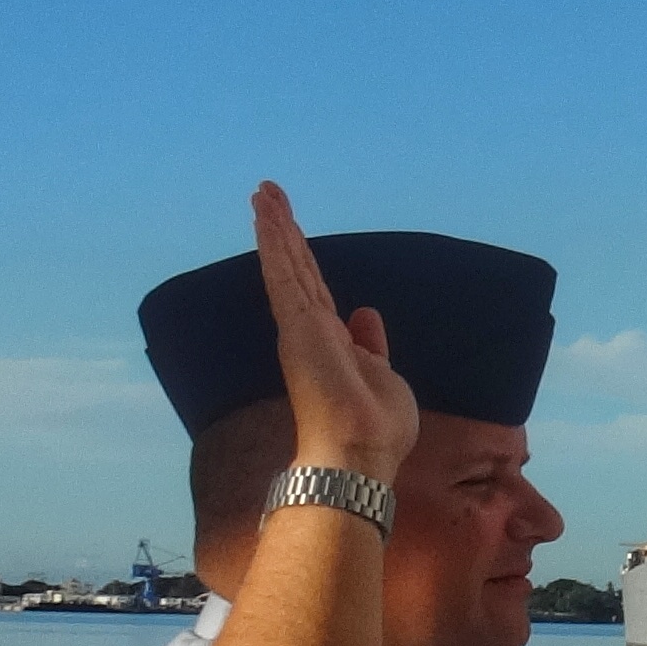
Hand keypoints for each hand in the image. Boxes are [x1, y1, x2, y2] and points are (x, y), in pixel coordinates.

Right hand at [252, 181, 417, 480]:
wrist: (361, 453)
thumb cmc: (376, 427)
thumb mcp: (384, 375)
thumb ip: (371, 344)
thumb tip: (365, 313)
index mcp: (331, 341)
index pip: (314, 288)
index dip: (302, 256)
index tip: (290, 227)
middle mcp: (312, 330)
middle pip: (296, 268)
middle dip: (282, 230)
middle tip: (267, 194)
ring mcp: (302, 327)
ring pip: (286, 265)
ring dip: (275, 227)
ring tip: (263, 192)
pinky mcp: (297, 326)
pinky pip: (283, 276)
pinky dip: (274, 245)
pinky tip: (264, 218)